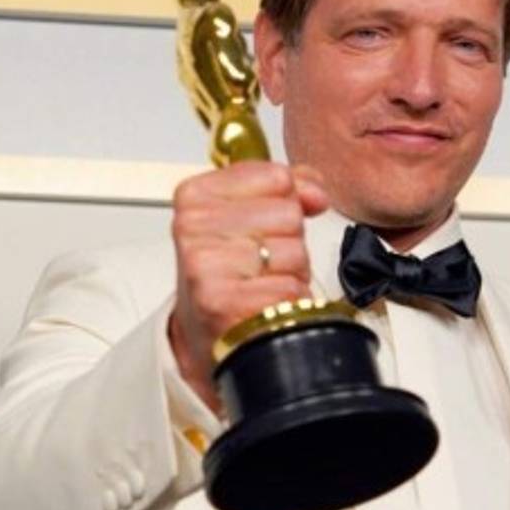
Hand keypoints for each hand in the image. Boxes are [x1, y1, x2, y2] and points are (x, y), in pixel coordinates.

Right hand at [167, 162, 328, 411]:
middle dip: (289, 241)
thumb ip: (287, 189)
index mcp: (196, 196)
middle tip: (261, 262)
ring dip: (291, 273)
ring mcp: (206, 266)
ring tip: (262, 283)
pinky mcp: (223, 304)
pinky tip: (264, 304)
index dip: (286, 202)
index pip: (276, 176)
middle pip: (289, 214)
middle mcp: (194, 228)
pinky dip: (289, 301)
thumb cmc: (230, 272)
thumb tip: (315, 193)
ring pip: (294, 251)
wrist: (210, 333)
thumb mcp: (249, 216)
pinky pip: (290, 288)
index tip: (264, 223)